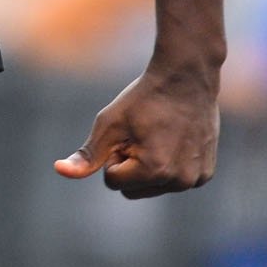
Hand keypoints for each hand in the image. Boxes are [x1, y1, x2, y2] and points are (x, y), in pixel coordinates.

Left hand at [53, 63, 218, 197]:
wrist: (187, 75)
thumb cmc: (144, 98)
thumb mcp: (109, 123)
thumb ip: (87, 155)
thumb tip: (59, 170)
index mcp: (154, 171)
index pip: (112, 181)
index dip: (113, 154)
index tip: (127, 132)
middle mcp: (179, 181)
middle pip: (132, 191)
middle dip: (130, 166)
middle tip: (143, 134)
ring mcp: (196, 179)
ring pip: (154, 187)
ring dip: (150, 167)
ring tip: (160, 135)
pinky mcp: (207, 173)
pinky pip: (175, 180)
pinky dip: (171, 164)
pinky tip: (177, 138)